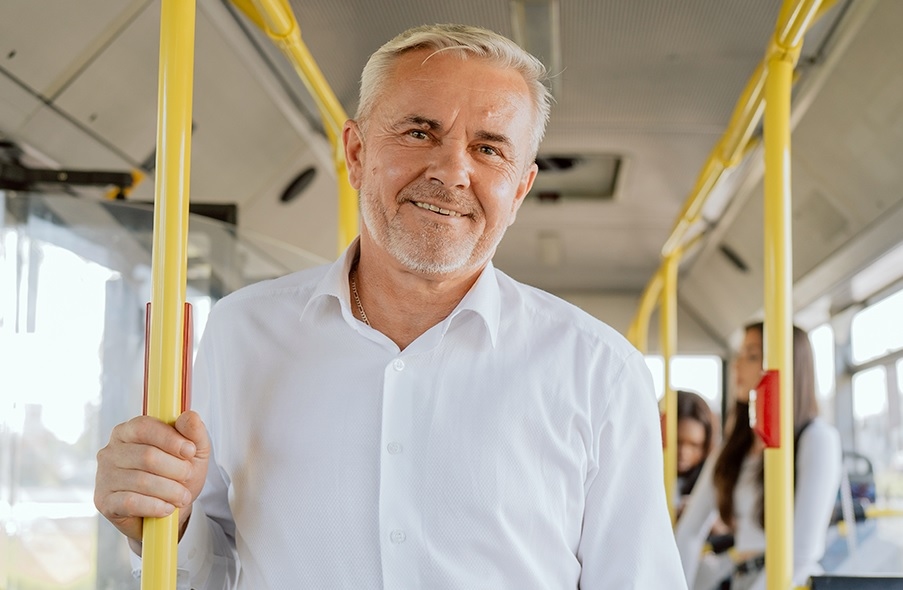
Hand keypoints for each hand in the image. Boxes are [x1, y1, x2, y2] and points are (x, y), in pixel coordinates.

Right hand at [94, 411, 209, 545]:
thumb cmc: (178, 475)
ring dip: (170, 490)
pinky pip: (130, 502)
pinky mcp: (103, 501)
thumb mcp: (194, 452)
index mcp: (129, 431)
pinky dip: (155, 506)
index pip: (144, 427)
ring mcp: (104, 476)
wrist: (169, 510)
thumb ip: (194, 432)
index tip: (190, 451)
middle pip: (146, 456)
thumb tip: (189, 416)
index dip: (170, 439)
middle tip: (188, 477)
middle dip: (176, 469)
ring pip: (141, 480)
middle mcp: (111, 451)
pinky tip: (167, 508)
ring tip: (182, 496)